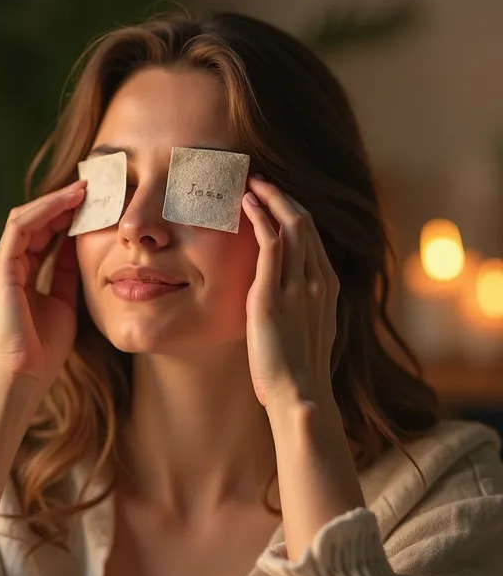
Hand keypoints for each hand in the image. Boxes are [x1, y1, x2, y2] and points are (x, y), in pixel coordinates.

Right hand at [0, 180, 86, 393]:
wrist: (25, 376)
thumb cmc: (45, 349)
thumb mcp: (66, 302)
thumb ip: (69, 274)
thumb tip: (81, 246)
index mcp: (21, 274)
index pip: (42, 233)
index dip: (67, 215)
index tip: (97, 203)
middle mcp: (8, 266)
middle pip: (34, 220)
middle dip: (63, 202)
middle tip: (94, 186)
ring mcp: (1, 266)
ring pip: (26, 218)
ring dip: (55, 201)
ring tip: (85, 189)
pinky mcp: (1, 270)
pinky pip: (20, 228)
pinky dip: (45, 211)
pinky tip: (69, 203)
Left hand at [241, 175, 338, 407]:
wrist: (300, 396)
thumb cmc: (299, 373)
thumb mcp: (309, 331)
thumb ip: (303, 307)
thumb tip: (289, 297)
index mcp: (330, 288)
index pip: (315, 237)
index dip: (296, 212)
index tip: (279, 198)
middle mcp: (320, 281)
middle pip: (307, 223)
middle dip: (285, 196)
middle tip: (264, 179)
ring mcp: (299, 286)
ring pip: (292, 225)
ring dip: (272, 198)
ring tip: (253, 182)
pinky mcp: (273, 295)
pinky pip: (270, 243)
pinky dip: (260, 217)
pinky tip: (247, 203)